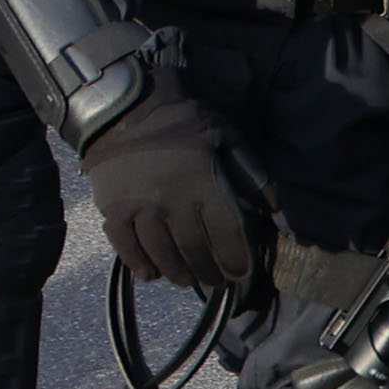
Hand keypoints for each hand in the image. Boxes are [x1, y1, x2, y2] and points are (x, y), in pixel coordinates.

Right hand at [82, 89, 256, 288]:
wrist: (124, 108)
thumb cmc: (184, 122)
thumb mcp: (228, 138)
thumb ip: (253, 175)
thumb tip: (277, 211)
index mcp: (204, 182)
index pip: (227, 233)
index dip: (237, 258)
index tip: (242, 273)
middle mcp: (171, 200)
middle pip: (195, 248)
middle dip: (209, 270)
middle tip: (217, 280)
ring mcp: (139, 207)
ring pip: (162, 252)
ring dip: (178, 272)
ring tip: (188, 279)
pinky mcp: (111, 209)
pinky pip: (125, 246)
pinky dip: (139, 264)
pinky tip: (151, 274)